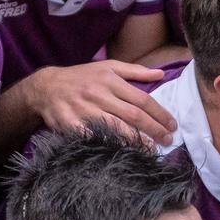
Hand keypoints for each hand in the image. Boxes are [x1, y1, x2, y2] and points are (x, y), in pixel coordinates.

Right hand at [22, 60, 174, 143]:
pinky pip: (92, 137)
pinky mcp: (71, 124)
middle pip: (133, 115)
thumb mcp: (108, 67)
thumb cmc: (82, 77)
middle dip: (154, 129)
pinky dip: (108, 145)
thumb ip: (135, 71)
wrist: (46, 87)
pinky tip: (122, 152)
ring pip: (116, 127)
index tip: (172, 125)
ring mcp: (85, 110)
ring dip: (137, 140)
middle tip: (168, 140)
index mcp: (111, 81)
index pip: (142, 100)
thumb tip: (161, 73)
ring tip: (152, 149)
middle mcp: (99, 95)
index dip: (160, 113)